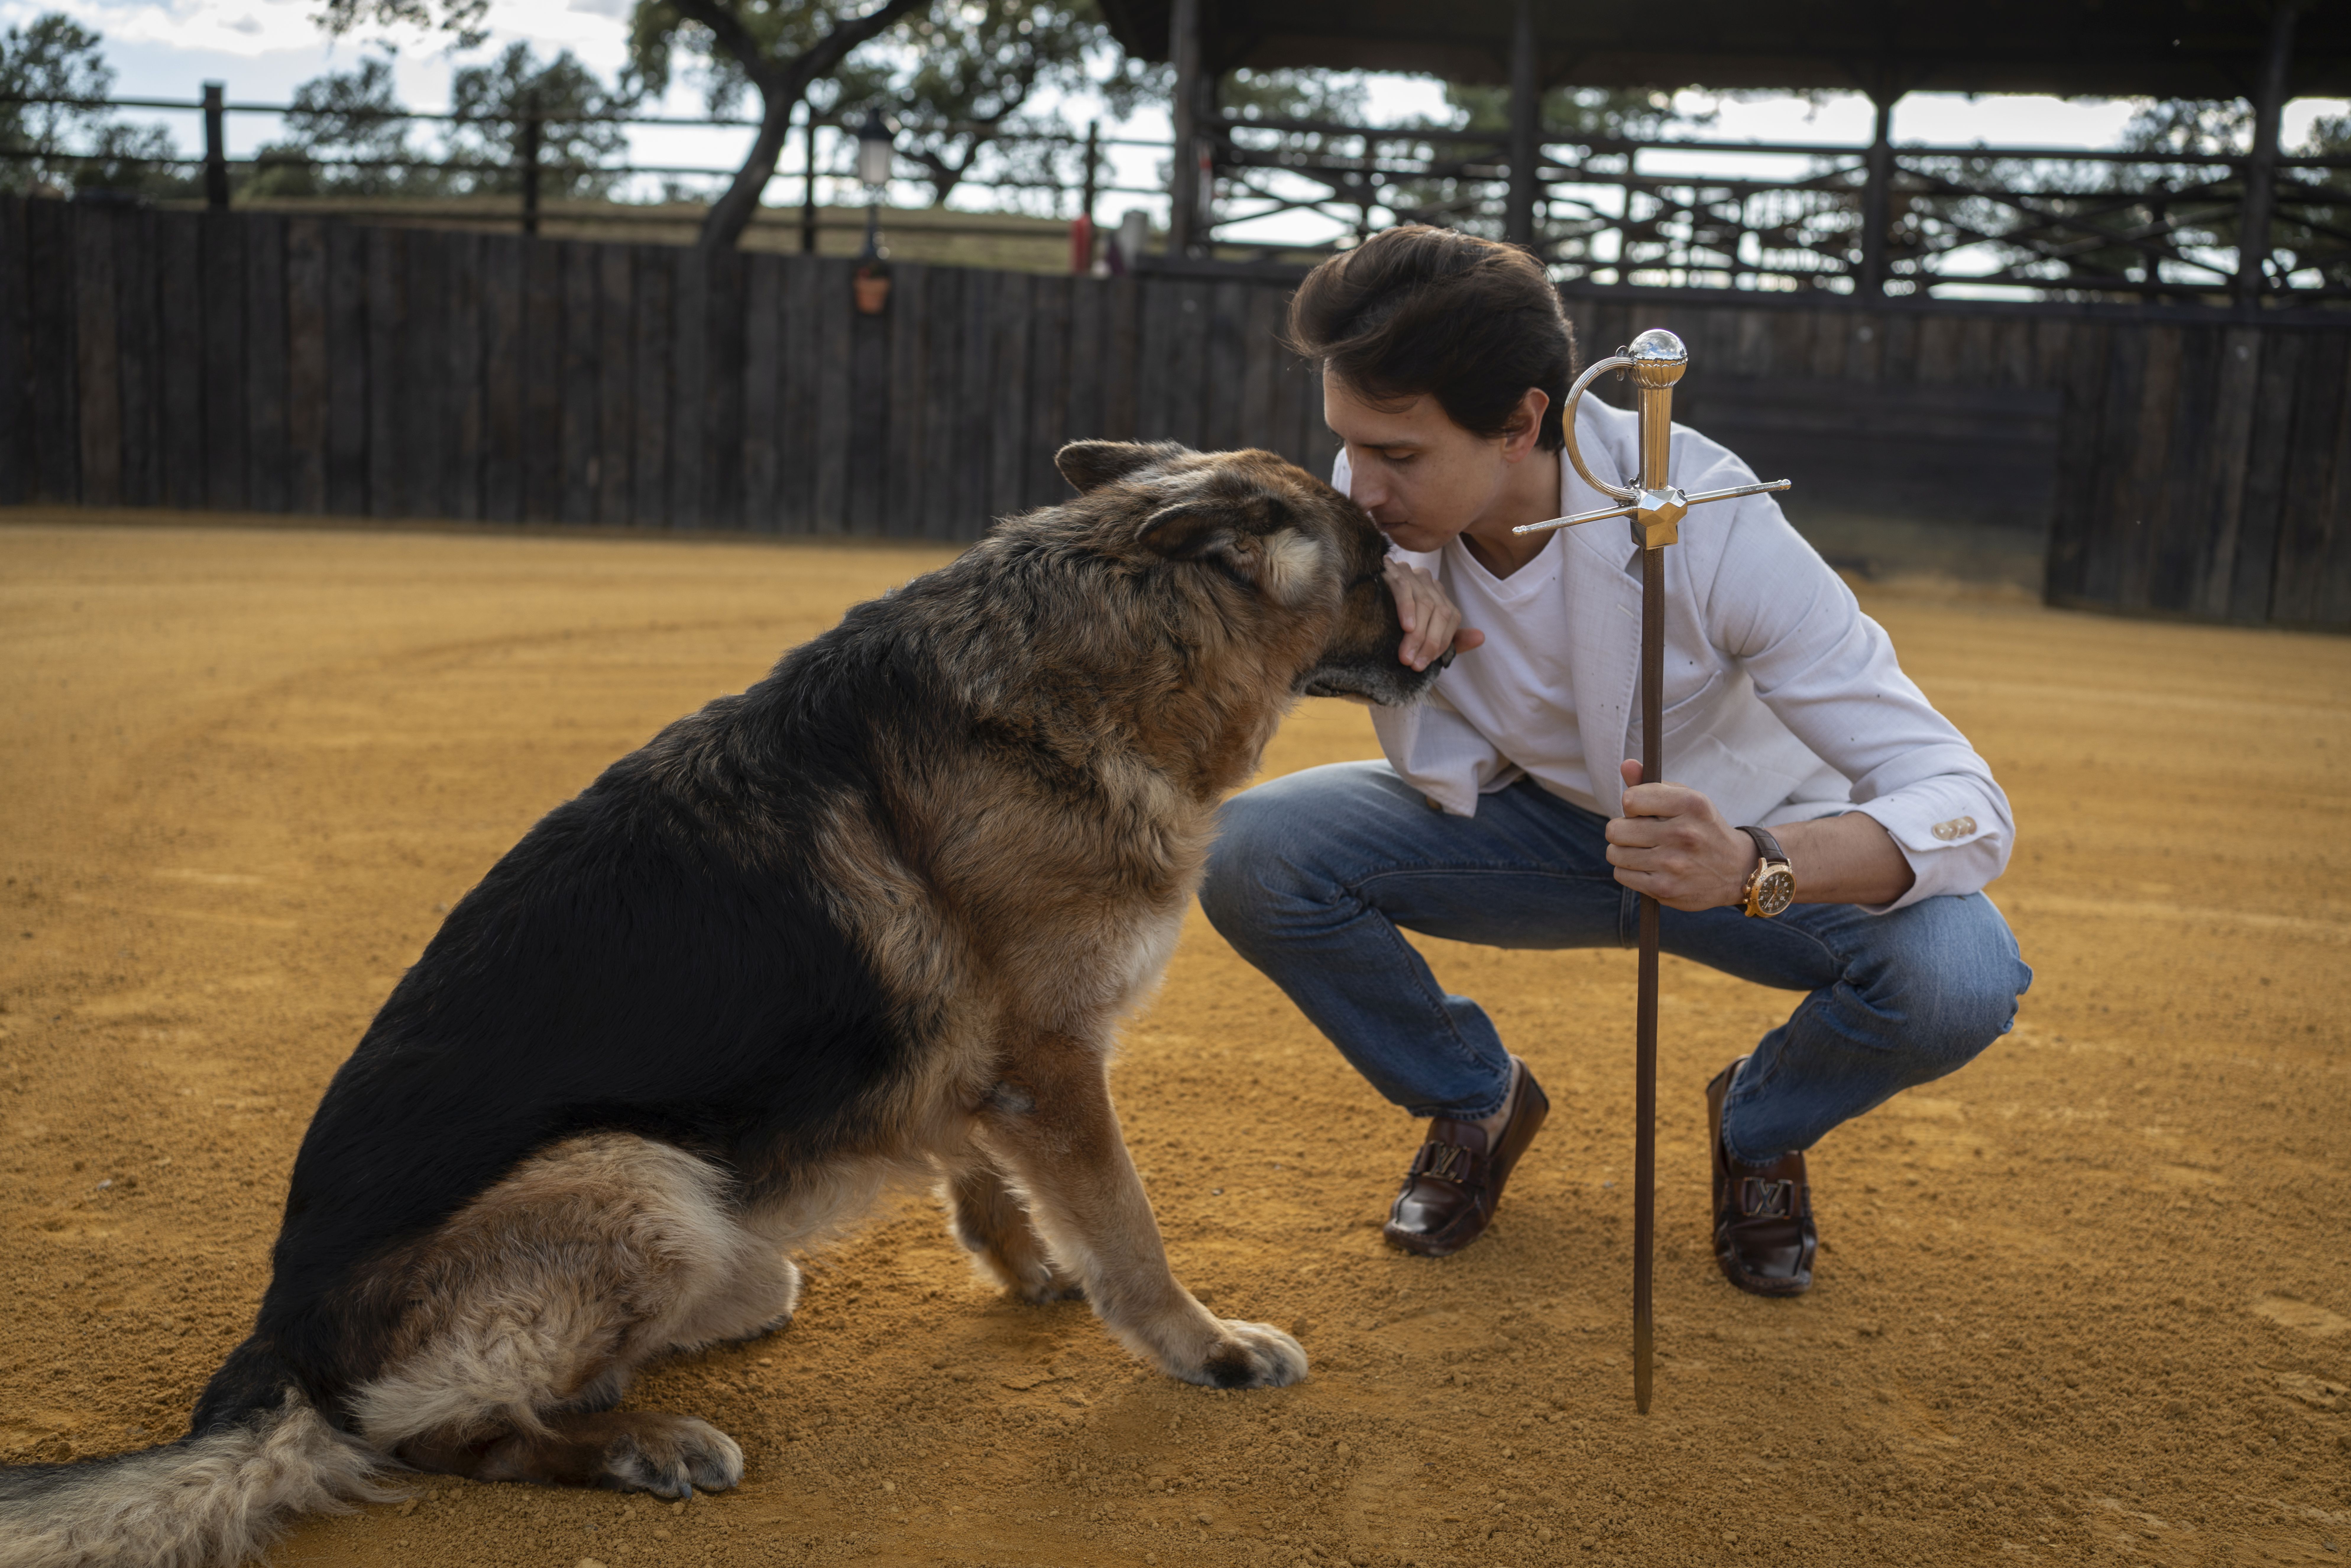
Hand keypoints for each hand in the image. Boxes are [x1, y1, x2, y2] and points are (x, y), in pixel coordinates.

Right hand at [1382, 560, 1486, 670]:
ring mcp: (1410, 573)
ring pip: (1425, 603)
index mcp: (1437, 593)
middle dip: (1429, 642)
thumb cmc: (1389, 624)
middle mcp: (1427, 581)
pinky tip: (1406, 627)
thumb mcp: (1421, 634)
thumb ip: (1450, 638)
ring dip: (1417, 635)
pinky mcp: (1391, 571)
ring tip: (1406, 657)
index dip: (1442, 641)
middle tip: (1414, 665)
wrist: (1353, 608)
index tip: (1426, 664)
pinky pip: (1404, 589)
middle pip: (1440, 611)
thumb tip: (1481, 637)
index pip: (1452, 616)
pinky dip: (1407, 609)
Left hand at [1605, 760, 1757, 911]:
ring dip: (1623, 852)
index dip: (1631, 805)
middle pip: (1615, 829)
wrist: (1736, 870)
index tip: (1643, 812)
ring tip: (1644, 851)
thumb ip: (1652, 784)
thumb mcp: (1687, 800)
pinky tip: (1648, 867)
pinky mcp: (1665, 889)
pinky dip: (1629, 871)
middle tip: (1640, 834)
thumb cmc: (1703, 829)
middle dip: (1623, 830)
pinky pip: (1621, 875)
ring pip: (1614, 853)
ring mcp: (1673, 864)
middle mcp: (1683, 834)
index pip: (1630, 800)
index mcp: (1690, 804)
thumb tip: (1626, 764)